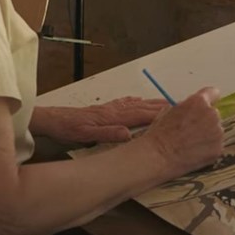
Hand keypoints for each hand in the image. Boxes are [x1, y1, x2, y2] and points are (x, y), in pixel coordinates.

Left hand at [30, 97, 168, 143]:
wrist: (54, 119)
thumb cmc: (70, 128)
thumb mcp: (87, 135)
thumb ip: (108, 134)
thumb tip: (129, 133)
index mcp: (113, 117)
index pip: (141, 115)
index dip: (159, 113)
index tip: (177, 112)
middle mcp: (114, 110)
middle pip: (142, 107)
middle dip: (160, 106)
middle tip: (180, 105)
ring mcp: (109, 108)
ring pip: (135, 104)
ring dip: (151, 103)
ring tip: (166, 102)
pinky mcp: (103, 108)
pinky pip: (124, 102)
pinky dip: (135, 101)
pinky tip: (139, 100)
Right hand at [141, 87, 223, 178]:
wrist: (160, 154)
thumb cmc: (161, 132)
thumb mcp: (169, 110)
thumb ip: (186, 106)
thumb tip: (192, 109)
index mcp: (199, 102)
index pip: (213, 93)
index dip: (209, 98)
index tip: (206, 104)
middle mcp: (212, 115)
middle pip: (213, 113)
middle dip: (205, 119)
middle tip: (191, 129)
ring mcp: (217, 133)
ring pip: (216, 130)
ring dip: (207, 134)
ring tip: (191, 142)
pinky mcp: (218, 148)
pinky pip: (216, 144)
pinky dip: (208, 147)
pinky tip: (195, 151)